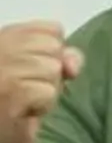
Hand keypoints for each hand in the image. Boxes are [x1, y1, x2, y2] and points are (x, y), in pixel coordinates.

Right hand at [0, 21, 82, 142]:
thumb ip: (58, 56)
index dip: (52, 53)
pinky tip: (21, 113)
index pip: (51, 28)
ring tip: (22, 102)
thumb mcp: (38, 72)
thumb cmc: (15, 107)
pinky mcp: (6, 91)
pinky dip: (42, 106)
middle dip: (49, 74)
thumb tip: (73, 60)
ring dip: (45, 91)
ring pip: (52, 69)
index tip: (32, 72)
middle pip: (53, 47)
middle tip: (25, 91)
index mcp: (1, 37)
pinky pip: (47, 91)